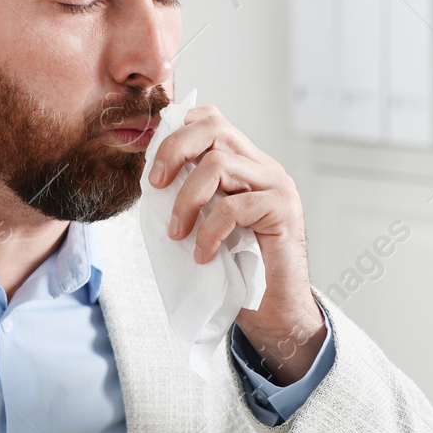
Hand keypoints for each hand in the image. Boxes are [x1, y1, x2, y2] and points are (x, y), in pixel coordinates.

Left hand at [148, 104, 325, 382]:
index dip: (176, 132)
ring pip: (219, 164)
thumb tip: (149, 182)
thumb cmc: (239, 272)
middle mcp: (264, 168)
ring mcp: (277, 186)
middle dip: (174, 150)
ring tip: (177, 233)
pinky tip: (203, 255)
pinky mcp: (283, 211)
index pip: (211, 121)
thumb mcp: (205, 226)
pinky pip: (233, 208)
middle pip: (214, 128)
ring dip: (186, 200)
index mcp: (246, 165)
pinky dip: (209, 232)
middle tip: (154, 185)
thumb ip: (190, 198)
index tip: (154, 167)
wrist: (276, 312)